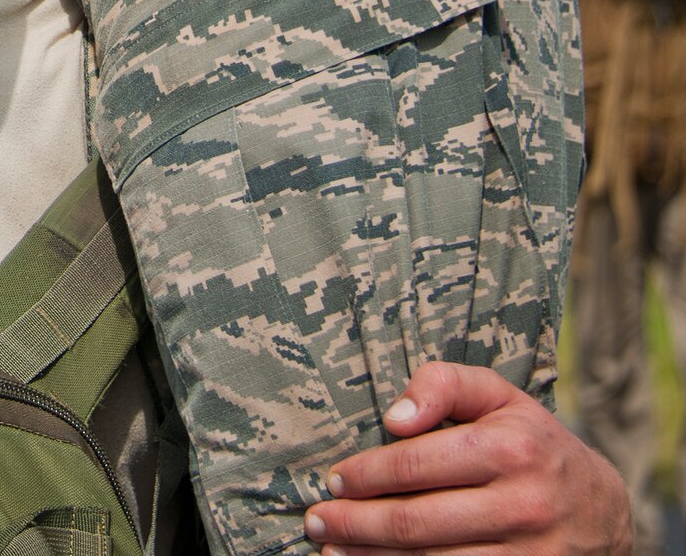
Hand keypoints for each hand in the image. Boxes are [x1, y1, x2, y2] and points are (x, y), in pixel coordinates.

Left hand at [303, 361, 630, 553]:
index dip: (365, 475)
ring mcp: (529, 553)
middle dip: (355, 523)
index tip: (335, 479)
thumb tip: (395, 416)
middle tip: (319, 520)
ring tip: (333, 550)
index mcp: (511, 448)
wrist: (603, 509)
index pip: (414, 466)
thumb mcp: (499, 396)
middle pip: (416, 522)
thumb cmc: (532, 443)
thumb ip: (443, 384)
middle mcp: (523, 504)